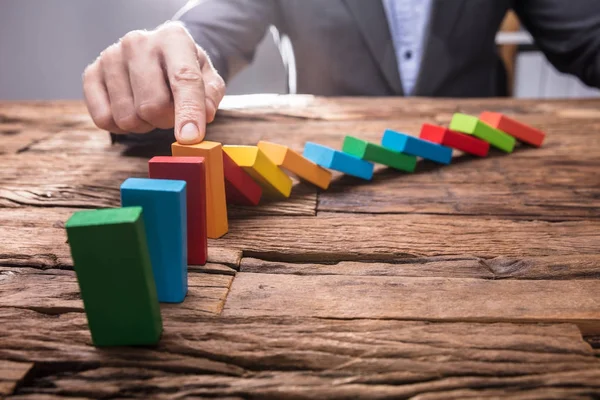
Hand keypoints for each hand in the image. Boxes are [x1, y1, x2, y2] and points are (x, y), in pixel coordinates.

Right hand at [83, 21, 224, 143]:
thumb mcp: (208, 78)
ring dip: (144, 124)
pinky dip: (121, 126)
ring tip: (150, 106)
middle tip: (171, 112)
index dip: (188, 112)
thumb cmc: (184, 70)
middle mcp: (138, 43)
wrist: (157, 55)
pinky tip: (131, 109)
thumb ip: (210, 96)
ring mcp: (110, 57)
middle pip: (152, 106)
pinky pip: (104, 119)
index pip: (184, 79)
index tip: (190, 138)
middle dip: (166, 120)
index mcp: (173, 39)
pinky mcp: (91, 74)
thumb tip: (203, 115)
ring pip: (128, 118)